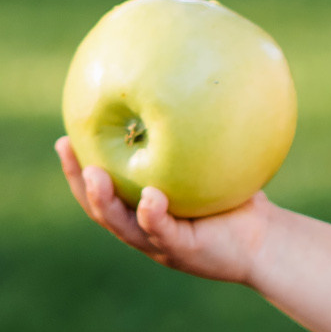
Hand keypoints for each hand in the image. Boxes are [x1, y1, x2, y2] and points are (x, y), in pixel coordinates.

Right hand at [54, 137, 273, 285]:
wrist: (267, 242)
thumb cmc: (237, 197)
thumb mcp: (211, 162)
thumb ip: (194, 135)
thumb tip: (188, 80)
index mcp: (140, 208)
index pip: (101, 189)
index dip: (77, 167)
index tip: (63, 138)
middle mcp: (143, 227)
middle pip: (99, 207)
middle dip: (79, 180)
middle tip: (65, 148)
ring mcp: (159, 242)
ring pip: (121, 224)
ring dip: (104, 200)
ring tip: (95, 174)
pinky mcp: (182, 251)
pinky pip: (162, 231)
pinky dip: (153, 214)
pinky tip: (152, 196)